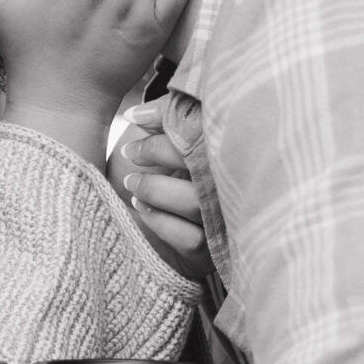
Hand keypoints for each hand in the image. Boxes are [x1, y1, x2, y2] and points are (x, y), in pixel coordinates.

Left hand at [110, 101, 210, 280]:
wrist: (154, 230)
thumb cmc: (163, 175)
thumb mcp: (164, 143)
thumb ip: (163, 122)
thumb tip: (136, 114)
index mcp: (227, 152)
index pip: (207, 128)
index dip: (171, 118)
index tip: (135, 117)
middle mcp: (232, 186)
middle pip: (206, 165)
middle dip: (163, 152)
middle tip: (131, 152)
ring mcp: (226, 220)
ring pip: (197, 204)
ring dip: (157, 190)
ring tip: (132, 184)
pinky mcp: (214, 249)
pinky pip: (192, 237)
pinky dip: (161, 221)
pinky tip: (141, 208)